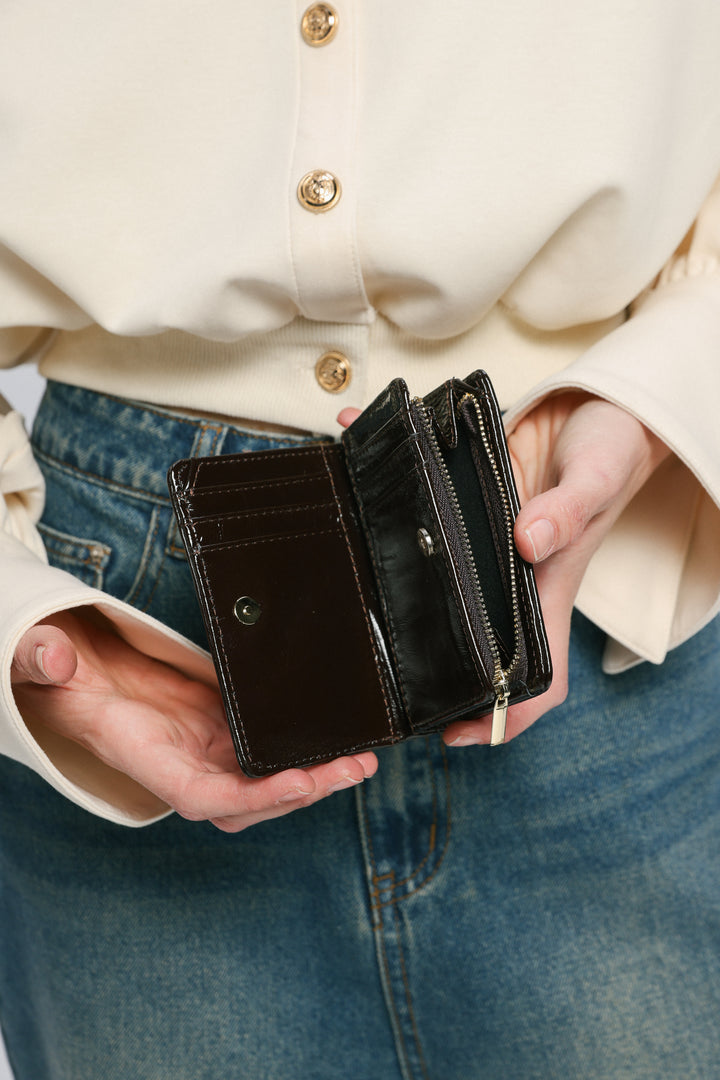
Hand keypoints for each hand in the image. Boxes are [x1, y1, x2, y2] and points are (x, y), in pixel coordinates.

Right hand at [11, 609, 376, 829]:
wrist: (86, 680)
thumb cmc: (67, 685)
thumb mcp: (49, 669)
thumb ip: (49, 664)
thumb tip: (53, 658)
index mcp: (149, 762)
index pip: (204, 797)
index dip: (253, 796)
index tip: (298, 781)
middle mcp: (186, 769)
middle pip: (252, 801)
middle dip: (303, 791)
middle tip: (351, 769)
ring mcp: (209, 755)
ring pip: (269, 784)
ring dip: (314, 777)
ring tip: (358, 761)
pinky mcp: (224, 733)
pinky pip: (269, 754)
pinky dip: (302, 752)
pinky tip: (335, 740)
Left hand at [339, 392, 669, 746]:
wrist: (593, 406)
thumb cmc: (610, 452)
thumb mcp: (596, 478)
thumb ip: (568, 511)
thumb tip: (528, 542)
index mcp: (543, 587)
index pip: (530, 675)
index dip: (497, 716)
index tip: (450, 733)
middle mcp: (504, 574)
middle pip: (461, 639)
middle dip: (419, 662)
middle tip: (370, 666)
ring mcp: (475, 541)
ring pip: (426, 576)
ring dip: (384, 568)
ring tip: (341, 569)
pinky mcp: (456, 500)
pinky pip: (410, 497)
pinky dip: (378, 469)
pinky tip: (350, 438)